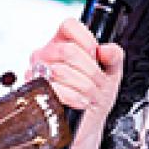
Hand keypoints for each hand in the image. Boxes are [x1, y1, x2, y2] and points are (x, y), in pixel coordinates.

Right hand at [29, 18, 124, 134]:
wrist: (87, 122)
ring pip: (61, 70)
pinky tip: (81, 101)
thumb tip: (106, 49)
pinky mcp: (35, 91)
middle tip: (98, 82)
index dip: (86, 40)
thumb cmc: (94, 94)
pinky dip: (73, 97)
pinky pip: (53, 89)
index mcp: (64, 42)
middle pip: (67, 50)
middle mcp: (47, 54)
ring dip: (84, 86)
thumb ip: (114, 56)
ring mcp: (38, 72)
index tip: (96, 55)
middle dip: (90, 70)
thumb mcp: (110, 72)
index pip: (69, 26)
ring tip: (92, 95)